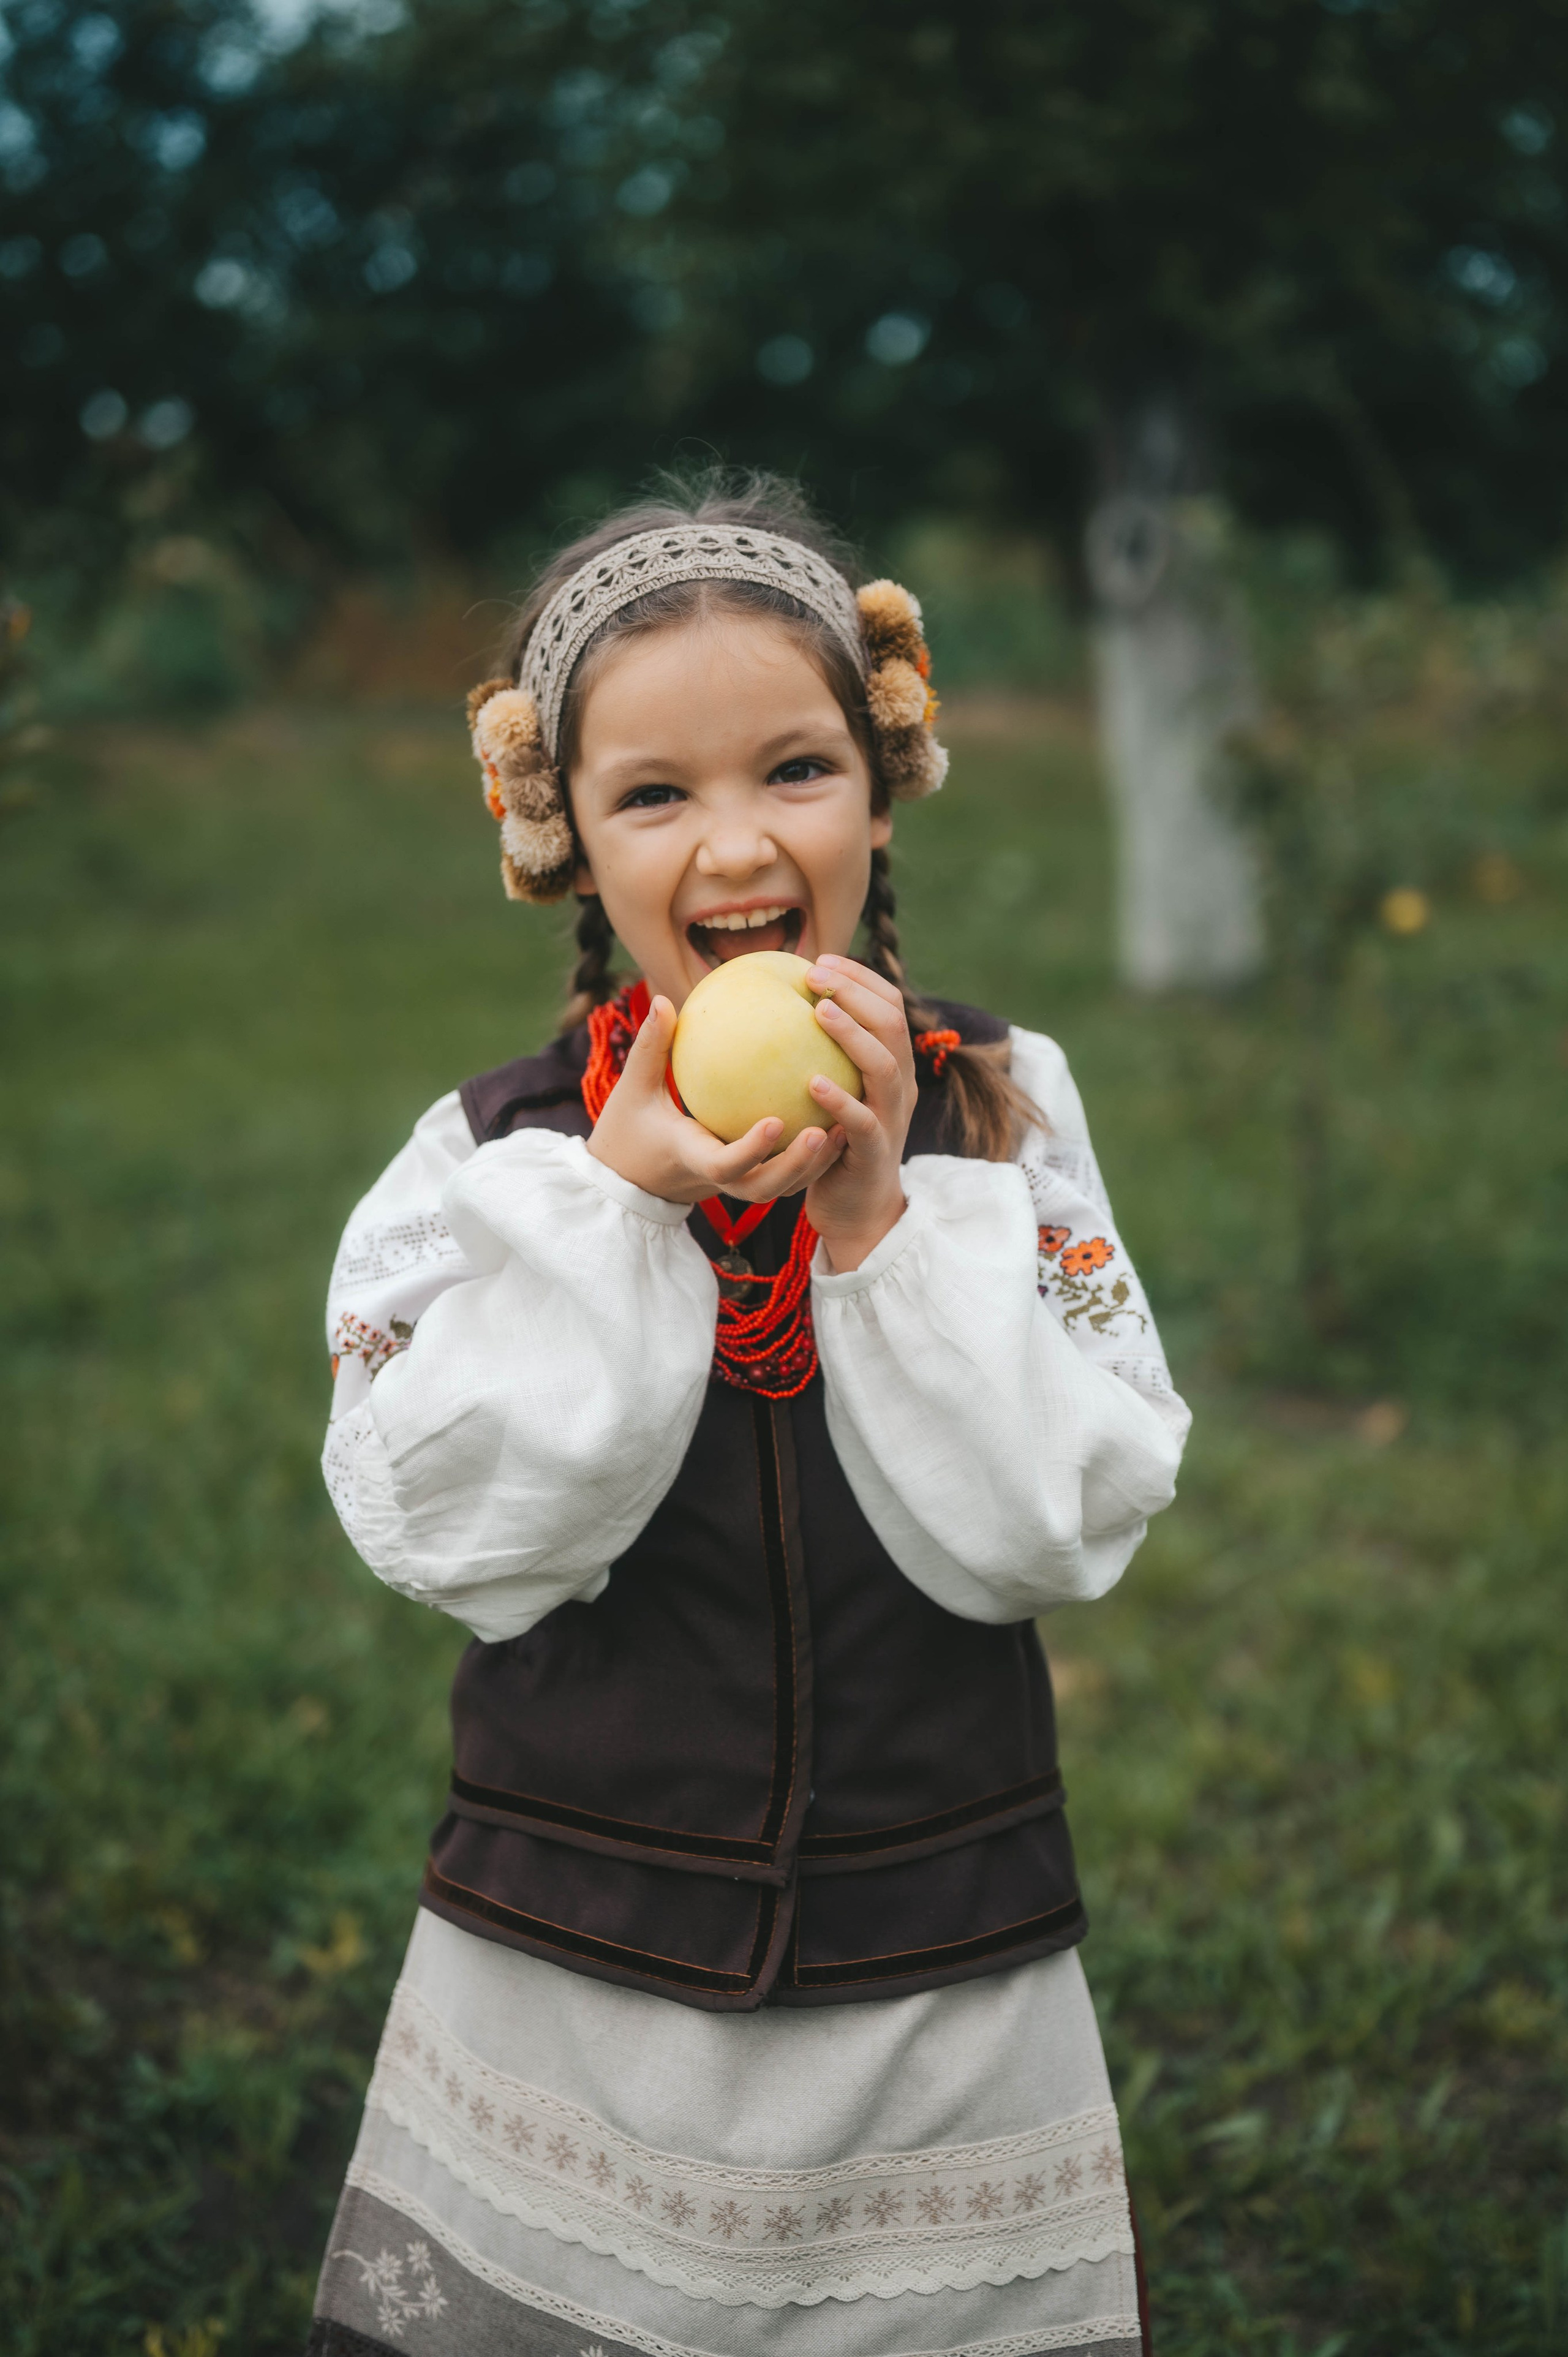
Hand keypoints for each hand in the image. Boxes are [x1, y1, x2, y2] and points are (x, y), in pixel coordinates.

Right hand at [586, 995, 846, 1207]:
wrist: (631, 1177)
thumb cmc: (629, 1127)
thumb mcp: (633, 1088)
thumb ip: (652, 1047)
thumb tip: (665, 999)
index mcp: (691, 1158)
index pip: (725, 1164)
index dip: (752, 1150)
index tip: (776, 1120)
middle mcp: (718, 1180)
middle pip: (764, 1187)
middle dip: (796, 1166)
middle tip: (823, 1131)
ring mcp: (736, 1184)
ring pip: (782, 1188)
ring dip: (814, 1165)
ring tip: (843, 1127)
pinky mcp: (748, 1180)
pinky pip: (785, 1175)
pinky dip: (812, 1159)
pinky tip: (839, 1122)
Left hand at [802, 956, 916, 1270]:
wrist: (855, 1209)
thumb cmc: (831, 1143)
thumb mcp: (827, 1091)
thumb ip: (811, 1054)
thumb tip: (767, 1010)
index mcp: (891, 1065)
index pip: (888, 1006)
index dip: (860, 977)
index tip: (819, 960)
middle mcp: (900, 1086)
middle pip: (893, 1024)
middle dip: (857, 992)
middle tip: (814, 976)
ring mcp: (892, 1119)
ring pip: (886, 1067)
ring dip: (853, 1036)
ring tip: (819, 1013)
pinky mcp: (876, 1153)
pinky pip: (862, 1122)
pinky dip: (840, 1099)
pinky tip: (810, 1083)